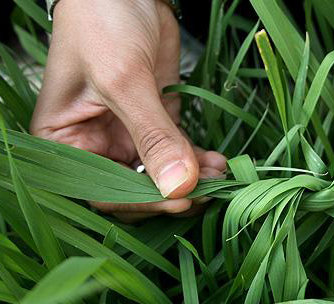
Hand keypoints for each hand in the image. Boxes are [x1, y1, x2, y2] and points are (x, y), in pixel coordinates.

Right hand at [31, 0, 225, 221]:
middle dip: (172, 193)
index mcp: (66, 141)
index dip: (141, 201)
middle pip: (135, 189)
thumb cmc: (102, 23)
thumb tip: (179, 187)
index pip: (102, 190)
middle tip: (208, 191)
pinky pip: (178, 151)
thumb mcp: (123, 81)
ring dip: (193, 179)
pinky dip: (198, 160)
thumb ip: (152, 136)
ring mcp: (128, 134)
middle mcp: (96, 144)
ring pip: (161, 174)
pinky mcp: (156, 121)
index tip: (179, 199)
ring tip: (219, 175)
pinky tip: (218, 162)